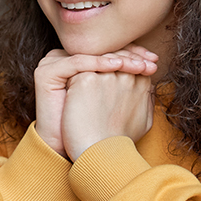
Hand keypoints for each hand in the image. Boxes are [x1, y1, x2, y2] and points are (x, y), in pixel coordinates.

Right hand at [34, 46, 157, 156]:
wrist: (77, 150)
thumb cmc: (99, 129)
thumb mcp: (117, 103)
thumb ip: (130, 86)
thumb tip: (153, 71)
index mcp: (80, 64)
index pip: (108, 51)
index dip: (133, 54)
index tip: (154, 61)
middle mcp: (64, 60)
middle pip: (100, 49)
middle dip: (129, 54)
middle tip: (151, 61)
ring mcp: (52, 64)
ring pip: (90, 54)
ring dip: (118, 57)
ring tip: (139, 64)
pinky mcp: (46, 73)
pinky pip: (76, 62)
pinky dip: (98, 62)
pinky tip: (117, 66)